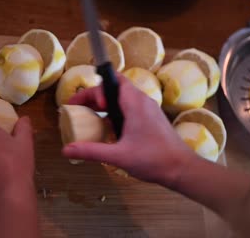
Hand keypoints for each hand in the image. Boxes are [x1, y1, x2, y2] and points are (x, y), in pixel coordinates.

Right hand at [62, 76, 197, 187]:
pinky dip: (116, 112)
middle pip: (115, 88)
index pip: (113, 81)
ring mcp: (149, 110)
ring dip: (106, 105)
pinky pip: (130, 108)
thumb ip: (91, 151)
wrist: (182, 168)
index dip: (96, 89)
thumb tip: (66, 150)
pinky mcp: (152, 119)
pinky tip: (109, 129)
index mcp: (135, 103)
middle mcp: (143, 101)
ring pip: (123, 98)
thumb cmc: (153, 160)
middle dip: (95, 96)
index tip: (85, 105)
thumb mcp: (118, 156)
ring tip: (90, 117)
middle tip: (79, 109)